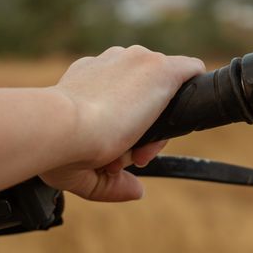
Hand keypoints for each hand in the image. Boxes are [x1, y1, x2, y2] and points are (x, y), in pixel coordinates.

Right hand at [40, 45, 205, 201]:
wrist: (61, 128)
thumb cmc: (58, 147)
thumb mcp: (78, 170)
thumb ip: (108, 183)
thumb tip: (137, 191)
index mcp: (88, 77)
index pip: (120, 97)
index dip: (125, 128)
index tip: (116, 152)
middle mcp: (112, 62)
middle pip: (145, 95)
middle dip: (142, 131)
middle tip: (132, 157)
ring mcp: (138, 61)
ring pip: (165, 90)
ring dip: (158, 125)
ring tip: (139, 151)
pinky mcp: (161, 68)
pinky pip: (190, 70)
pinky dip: (194, 91)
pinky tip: (191, 111)